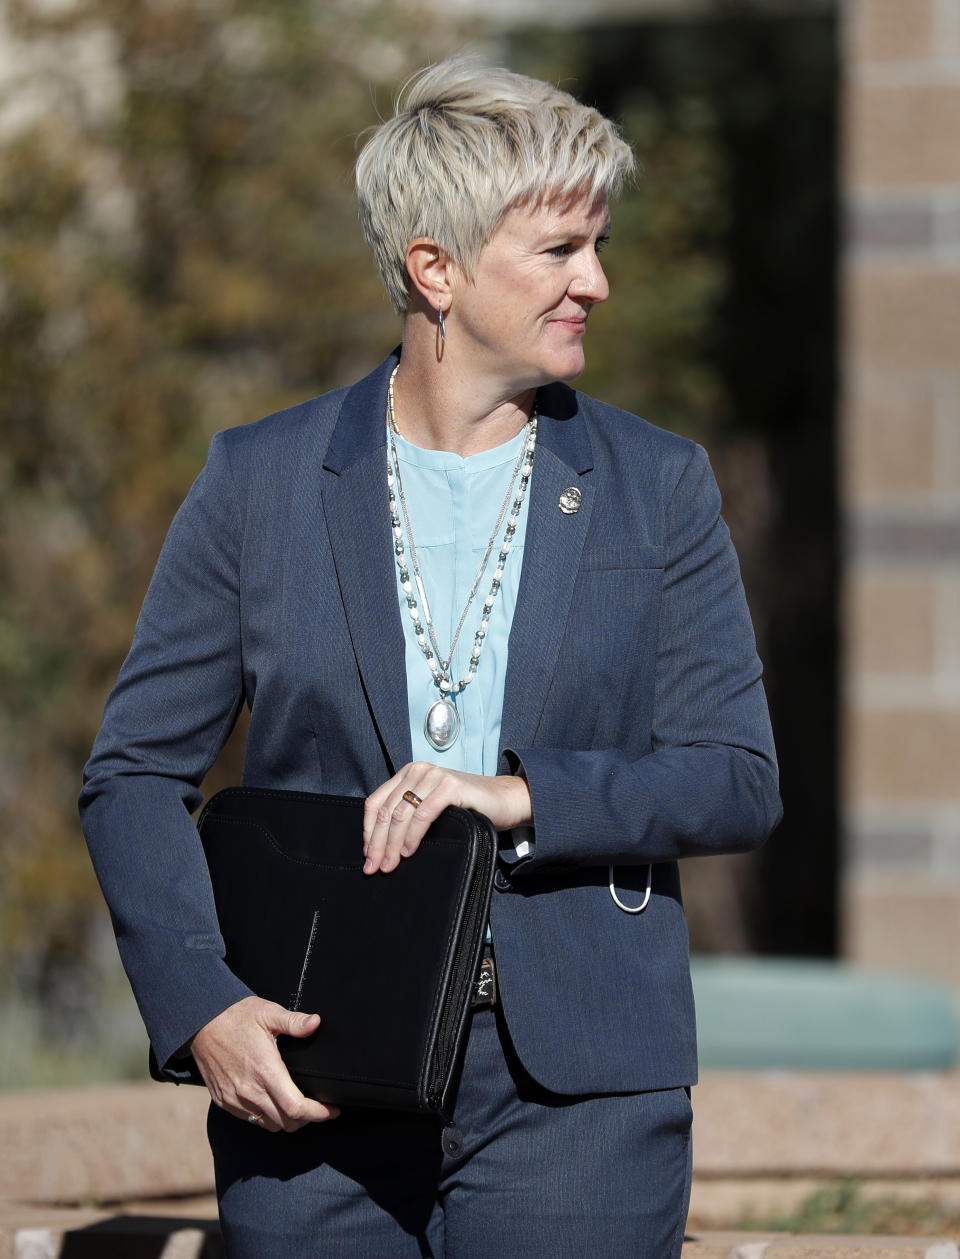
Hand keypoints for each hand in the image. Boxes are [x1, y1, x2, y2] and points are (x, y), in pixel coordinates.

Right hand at [189, 995, 339, 1131]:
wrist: (200, 1023)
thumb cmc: (236, 1016)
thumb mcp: (268, 1012)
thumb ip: (294, 1021)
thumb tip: (316, 1022)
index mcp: (265, 1070)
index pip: (296, 1107)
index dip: (318, 1113)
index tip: (331, 1110)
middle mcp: (250, 1090)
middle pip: (286, 1122)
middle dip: (307, 1119)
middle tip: (318, 1107)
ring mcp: (235, 1099)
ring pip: (269, 1125)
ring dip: (287, 1121)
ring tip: (298, 1107)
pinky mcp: (224, 1101)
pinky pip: (250, 1120)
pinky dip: (267, 1118)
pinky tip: (274, 1104)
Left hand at [363, 764, 531, 874]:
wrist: (504, 800)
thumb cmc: (467, 807)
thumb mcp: (430, 806)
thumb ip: (408, 815)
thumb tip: (380, 845)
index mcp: (408, 774)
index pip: (375, 802)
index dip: (367, 831)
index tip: (367, 856)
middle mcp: (418, 770)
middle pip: (386, 810)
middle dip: (377, 843)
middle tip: (374, 867)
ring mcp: (434, 776)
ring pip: (401, 814)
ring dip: (392, 843)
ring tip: (390, 864)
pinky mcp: (450, 785)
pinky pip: (424, 814)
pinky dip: (413, 835)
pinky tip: (409, 851)